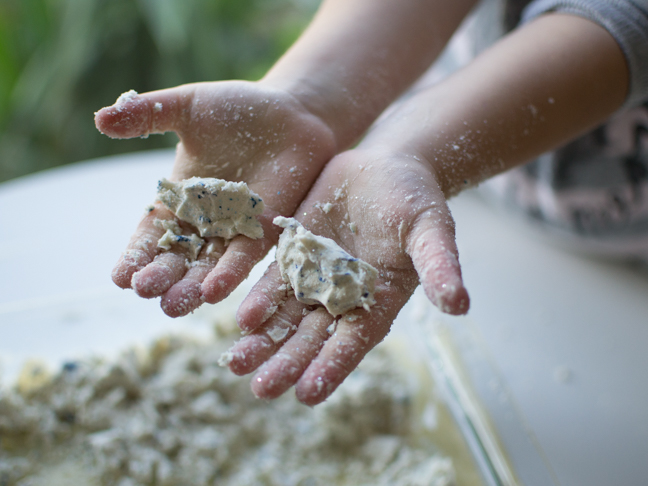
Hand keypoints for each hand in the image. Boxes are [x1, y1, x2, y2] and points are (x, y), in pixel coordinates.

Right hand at [96, 81, 335, 316]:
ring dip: (192, 286)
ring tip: (174, 306)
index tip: (119, 277)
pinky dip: (230, 272)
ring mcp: (236, 229)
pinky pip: (247, 255)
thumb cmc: (238, 109)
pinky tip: (215, 291)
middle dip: (162, 275)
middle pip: (179, 257)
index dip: (136, 254)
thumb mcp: (188, 107)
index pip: (153, 233)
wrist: (291, 114)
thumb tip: (100, 118)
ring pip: (210, 265)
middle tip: (145, 292)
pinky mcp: (266, 230)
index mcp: (179, 198)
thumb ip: (148, 114)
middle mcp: (205, 222)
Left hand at [225, 148, 468, 404]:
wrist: (388, 166)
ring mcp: (317, 275)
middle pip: (312, 336)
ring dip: (263, 339)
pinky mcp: (296, 251)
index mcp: (379, 300)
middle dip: (287, 362)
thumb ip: (440, 265)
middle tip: (260, 389)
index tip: (307, 394)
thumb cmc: (417, 200)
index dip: (331, 366)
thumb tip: (460, 305)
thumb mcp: (432, 230)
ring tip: (235, 362)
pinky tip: (241, 317)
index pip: (353, 341)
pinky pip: (274, 280)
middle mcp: (344, 296)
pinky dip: (259, 298)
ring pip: (286, 315)